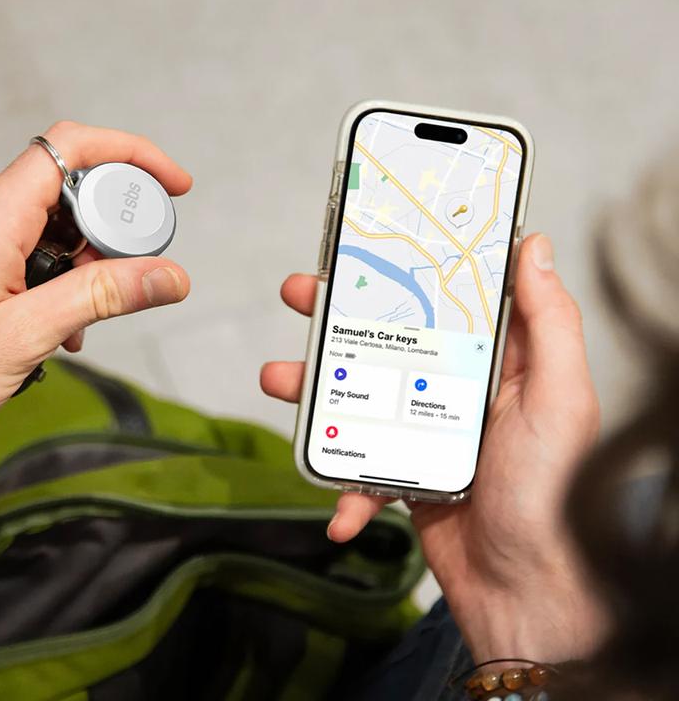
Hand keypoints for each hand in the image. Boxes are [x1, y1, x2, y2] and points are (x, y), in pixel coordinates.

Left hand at [0, 121, 190, 474]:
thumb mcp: (29, 335)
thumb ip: (104, 297)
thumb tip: (170, 276)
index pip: (71, 148)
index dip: (131, 153)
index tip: (172, 184)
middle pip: (67, 187)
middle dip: (113, 224)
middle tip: (137, 267)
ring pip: (51, 225)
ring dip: (87, 262)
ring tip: (90, 314)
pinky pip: (28, 252)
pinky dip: (60, 279)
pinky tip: (64, 326)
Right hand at [261, 234, 606, 662]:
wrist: (524, 590)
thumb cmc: (551, 493)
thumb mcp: (559, 397)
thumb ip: (550, 323)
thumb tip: (534, 248)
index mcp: (492, 363)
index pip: (442, 302)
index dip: (403, 271)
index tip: (364, 248)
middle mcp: (454, 389)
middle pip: (386, 340)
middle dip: (337, 318)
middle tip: (299, 296)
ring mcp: (423, 431)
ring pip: (358, 396)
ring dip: (314, 390)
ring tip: (279, 379)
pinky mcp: (402, 472)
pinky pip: (359, 469)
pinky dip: (344, 488)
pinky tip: (341, 509)